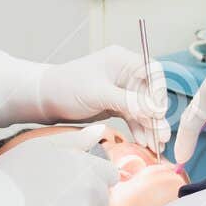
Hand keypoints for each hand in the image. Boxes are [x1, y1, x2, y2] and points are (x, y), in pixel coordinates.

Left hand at [0, 47, 168, 149]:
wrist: (44, 99)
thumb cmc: (66, 87)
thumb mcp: (98, 93)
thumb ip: (127, 101)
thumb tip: (153, 111)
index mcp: (122, 60)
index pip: (152, 72)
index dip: (159, 92)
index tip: (160, 112)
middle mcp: (125, 73)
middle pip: (150, 93)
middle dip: (156, 116)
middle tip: (162, 136)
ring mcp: (122, 90)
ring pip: (143, 108)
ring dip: (150, 126)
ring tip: (156, 145)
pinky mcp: (116, 104)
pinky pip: (134, 116)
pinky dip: (139, 129)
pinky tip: (145, 142)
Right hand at [0, 125, 119, 205]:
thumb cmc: (11, 174)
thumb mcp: (43, 145)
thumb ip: (76, 140)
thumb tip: (98, 132)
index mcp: (85, 165)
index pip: (110, 175)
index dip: (96, 178)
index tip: (77, 182)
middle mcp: (89, 189)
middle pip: (102, 199)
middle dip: (86, 200)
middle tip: (57, 197)